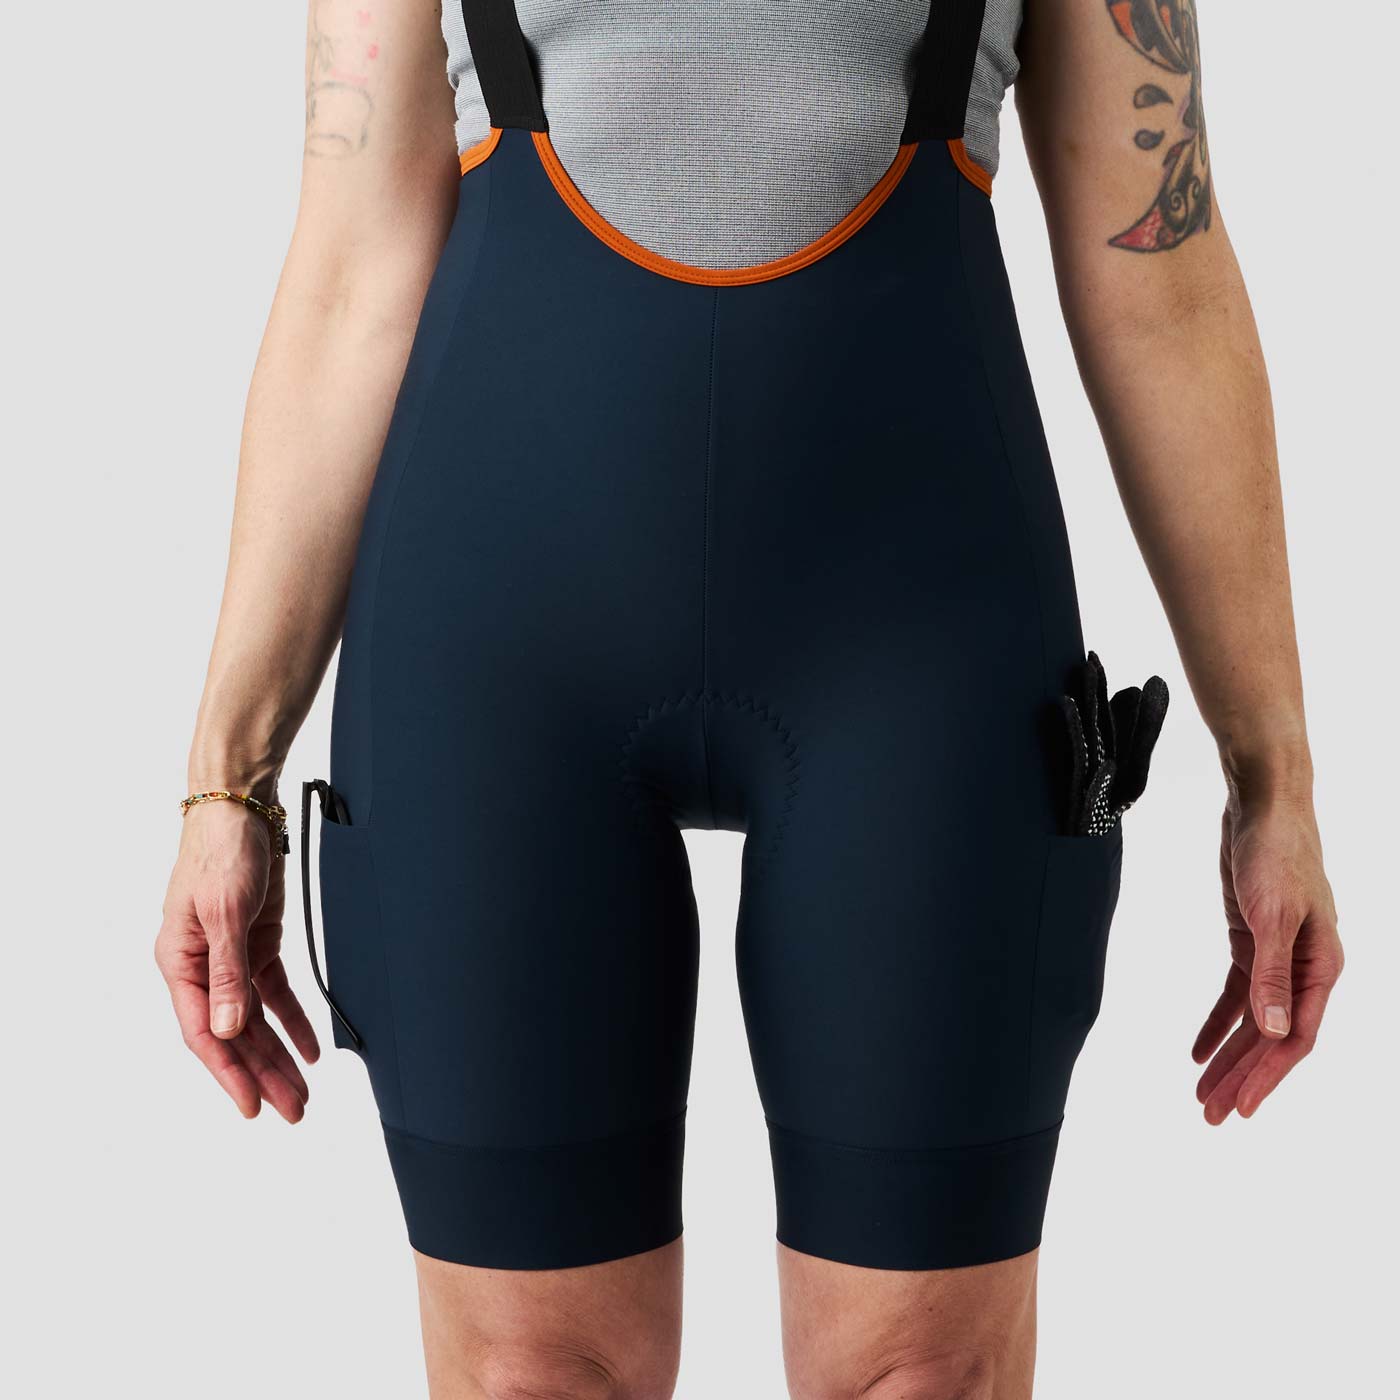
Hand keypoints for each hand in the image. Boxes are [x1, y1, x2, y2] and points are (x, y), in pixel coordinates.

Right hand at [155, 799, 319, 1119]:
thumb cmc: (222, 852)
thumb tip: (229, 1029)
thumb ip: (228, 973)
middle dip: (263, 1074)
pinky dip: (292, 1019)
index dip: (230, 1072)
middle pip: (234, 1034)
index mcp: (180, 963)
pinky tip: (310, 1048)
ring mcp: (230, 957)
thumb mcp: (225, 913)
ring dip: (279, 1054)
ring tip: (304, 1092)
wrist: (242, 808)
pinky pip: (273, 992)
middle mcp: (202, 967)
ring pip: (255, 1020)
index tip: (253, 1106)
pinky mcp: (255, 943)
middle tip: (292, 1111)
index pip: (206, 1032)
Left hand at [1191, 792, 1342, 1123]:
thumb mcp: (1271, 914)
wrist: (1262, 806)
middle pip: (1274, 1037)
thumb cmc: (1276, 853)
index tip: (1239, 1107)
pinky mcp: (1253, 941)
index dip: (1268, 1076)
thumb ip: (1272, 973)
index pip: (1297, 1038)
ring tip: (1201, 1092)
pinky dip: (1220, 1022)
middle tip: (1210, 1114)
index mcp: (1322, 966)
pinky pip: (1238, 994)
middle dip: (1242, 1076)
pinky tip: (1199, 1049)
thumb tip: (1276, 1031)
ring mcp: (1279, 956)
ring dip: (1229, 1056)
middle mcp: (1305, 967)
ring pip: (1255, 1021)